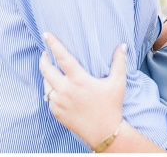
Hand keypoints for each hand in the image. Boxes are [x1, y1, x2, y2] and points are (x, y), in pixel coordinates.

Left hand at [39, 32, 126, 148]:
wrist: (104, 132)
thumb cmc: (111, 106)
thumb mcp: (118, 83)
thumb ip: (119, 62)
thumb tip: (122, 45)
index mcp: (79, 80)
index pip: (62, 57)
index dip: (53, 44)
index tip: (46, 34)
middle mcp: (65, 90)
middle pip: (46, 69)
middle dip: (43, 58)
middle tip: (45, 53)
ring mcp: (58, 102)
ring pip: (45, 83)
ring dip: (46, 75)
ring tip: (51, 69)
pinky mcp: (56, 112)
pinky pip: (48, 97)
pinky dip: (50, 90)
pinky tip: (55, 87)